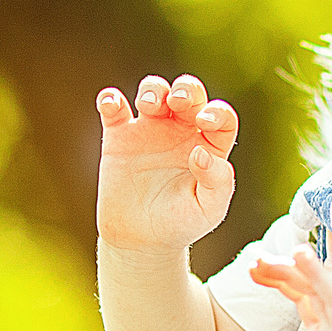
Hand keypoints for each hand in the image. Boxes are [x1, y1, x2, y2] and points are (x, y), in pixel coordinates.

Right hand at [96, 74, 237, 255]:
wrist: (142, 240)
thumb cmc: (181, 224)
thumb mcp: (209, 210)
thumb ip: (217, 182)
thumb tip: (200, 152)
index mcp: (208, 145)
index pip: (221, 117)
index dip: (217, 112)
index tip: (204, 123)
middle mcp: (181, 131)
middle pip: (188, 93)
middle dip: (186, 89)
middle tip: (178, 102)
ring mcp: (149, 131)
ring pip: (154, 91)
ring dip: (153, 89)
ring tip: (149, 105)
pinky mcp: (119, 137)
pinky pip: (113, 108)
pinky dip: (110, 99)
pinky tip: (112, 105)